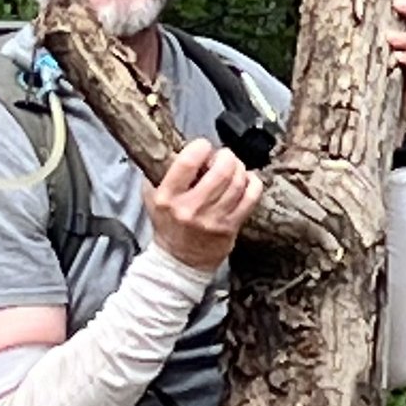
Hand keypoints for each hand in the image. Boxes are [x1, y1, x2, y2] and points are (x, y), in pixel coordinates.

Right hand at [146, 136, 263, 270]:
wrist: (179, 260)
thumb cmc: (168, 224)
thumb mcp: (153, 195)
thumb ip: (161, 171)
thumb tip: (176, 145)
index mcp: (168, 197)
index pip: (189, 162)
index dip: (201, 147)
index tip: (203, 147)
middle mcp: (190, 208)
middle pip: (220, 170)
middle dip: (226, 156)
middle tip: (223, 157)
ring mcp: (213, 219)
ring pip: (237, 182)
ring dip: (239, 168)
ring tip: (233, 167)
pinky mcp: (230, 227)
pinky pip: (251, 197)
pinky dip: (253, 183)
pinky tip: (246, 180)